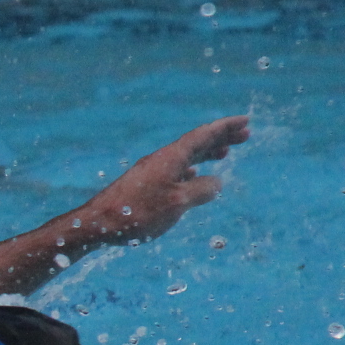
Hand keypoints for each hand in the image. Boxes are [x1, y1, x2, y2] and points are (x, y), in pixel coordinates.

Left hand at [76, 114, 249, 243]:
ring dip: (207, 153)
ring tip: (225, 153)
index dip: (225, 127)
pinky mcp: (144, 184)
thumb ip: (201, 190)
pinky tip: (195, 176)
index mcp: (172, 158)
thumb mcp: (178, 203)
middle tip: (244, 135)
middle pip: (196, 142)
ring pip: (186, 156)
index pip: (204, 135)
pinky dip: (191, 168)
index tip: (245, 121)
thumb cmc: (138, 213)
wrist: (99, 223)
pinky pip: (175, 169)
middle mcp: (162, 159)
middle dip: (221, 138)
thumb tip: (216, 182)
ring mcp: (152, 171)